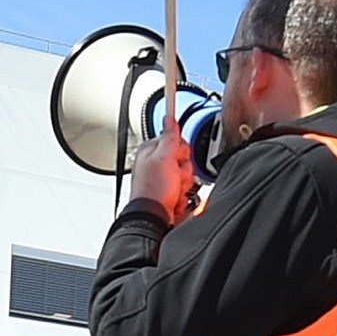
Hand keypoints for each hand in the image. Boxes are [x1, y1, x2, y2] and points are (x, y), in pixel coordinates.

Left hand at [127, 104, 198, 220]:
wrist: (153, 218)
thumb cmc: (153, 190)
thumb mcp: (164, 158)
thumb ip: (170, 137)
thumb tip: (169, 117)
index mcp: (151, 150)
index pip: (175, 139)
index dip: (181, 149)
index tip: (178, 156)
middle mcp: (155, 163)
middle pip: (183, 157)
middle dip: (183, 169)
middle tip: (174, 177)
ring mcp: (162, 179)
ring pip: (186, 174)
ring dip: (183, 184)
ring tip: (172, 190)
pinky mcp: (168, 192)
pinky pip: (184, 188)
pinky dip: (182, 195)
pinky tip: (173, 198)